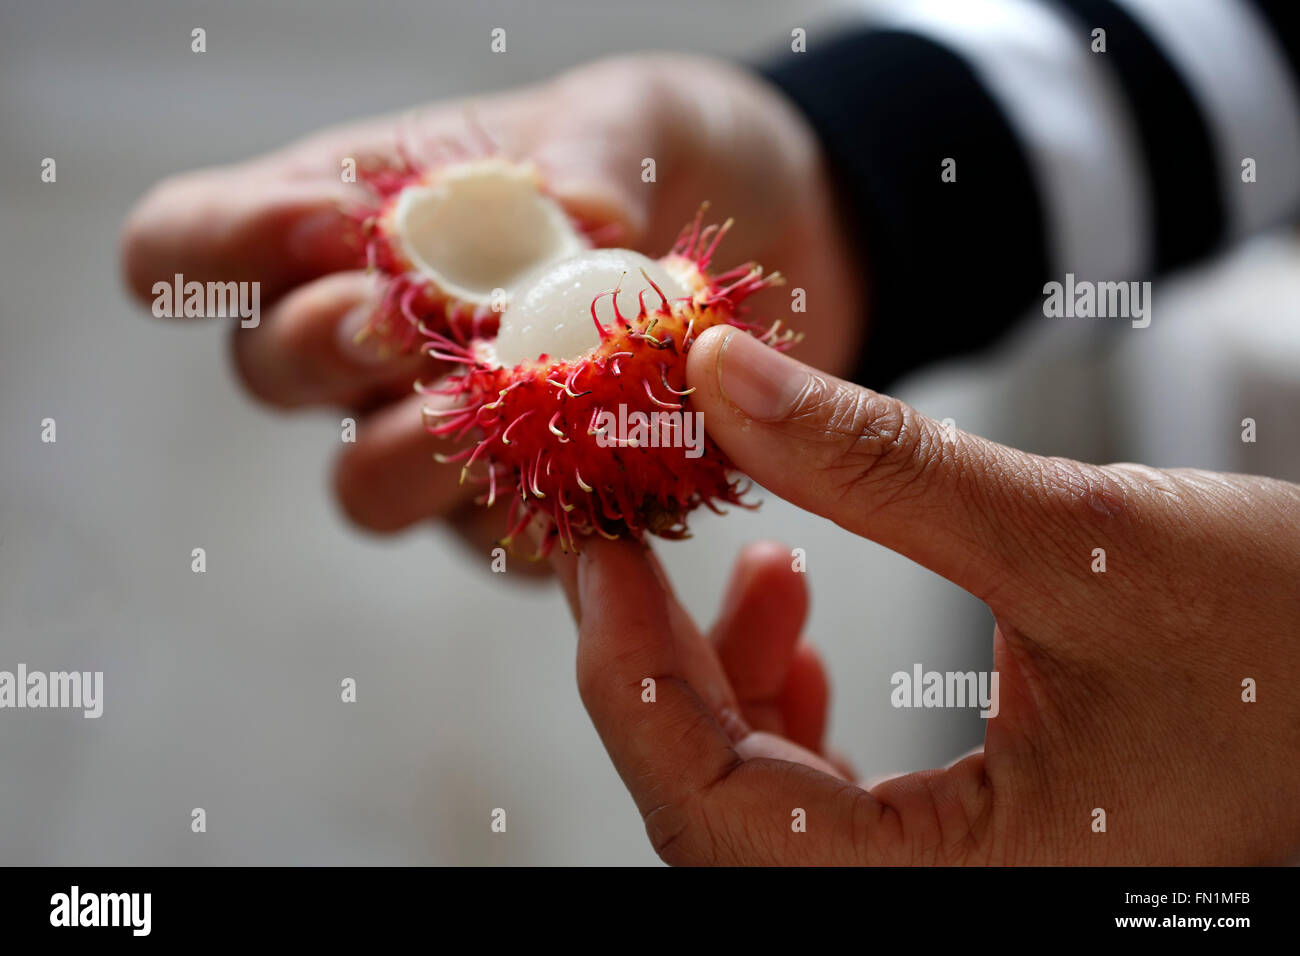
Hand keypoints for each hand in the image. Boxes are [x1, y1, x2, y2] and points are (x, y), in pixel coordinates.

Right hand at [119, 54, 860, 555]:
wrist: (761, 242)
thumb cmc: (661, 163)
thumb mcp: (635, 119)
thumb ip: (594, 149)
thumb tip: (574, 221)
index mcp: (346, 219)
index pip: (189, 245)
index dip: (218, 247)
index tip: (322, 223)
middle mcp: (370, 340)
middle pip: (267, 371)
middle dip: (324, 348)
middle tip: (403, 323)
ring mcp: (436, 435)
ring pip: (363, 485)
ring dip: (414, 451)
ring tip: (499, 404)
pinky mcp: (521, 510)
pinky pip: (494, 542)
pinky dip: (537, 509)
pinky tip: (600, 465)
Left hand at [553, 326, 1299, 864]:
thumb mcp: (1081, 540)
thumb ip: (882, 468)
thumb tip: (724, 380)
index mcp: (967, 890)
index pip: (714, 811)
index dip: (628, 672)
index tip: (595, 552)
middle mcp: (941, 908)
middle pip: (717, 809)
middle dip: (660, 665)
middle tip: (631, 537)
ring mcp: (953, 886)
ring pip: (761, 804)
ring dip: (726, 679)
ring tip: (757, 564)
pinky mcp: (966, 849)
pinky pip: (821, 801)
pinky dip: (786, 706)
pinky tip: (798, 621)